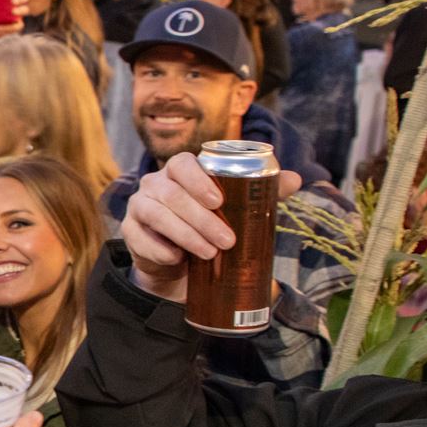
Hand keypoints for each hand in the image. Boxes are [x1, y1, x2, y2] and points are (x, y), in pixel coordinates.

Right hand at [121, 151, 302, 300]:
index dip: (198, 179)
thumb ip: (262, 192)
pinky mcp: (130, 234)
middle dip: (200, 218)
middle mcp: (155, 185)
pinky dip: (160, 249)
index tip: (219, 200)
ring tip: (211, 253)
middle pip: (170, 193)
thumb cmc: (209, 226)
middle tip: (228, 240)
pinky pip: (140, 239)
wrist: (180, 262)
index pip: (182, 164)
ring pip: (156, 214)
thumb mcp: (235, 209)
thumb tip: (296, 179)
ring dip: (185, 234)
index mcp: (179, 173)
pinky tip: (177, 259)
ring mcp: (139, 208)